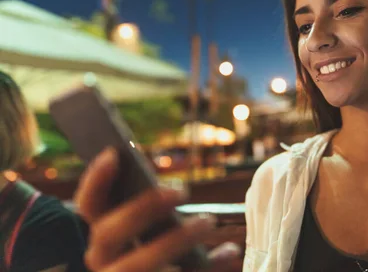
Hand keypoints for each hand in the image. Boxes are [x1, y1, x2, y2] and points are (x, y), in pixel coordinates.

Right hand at [74, 148, 240, 271]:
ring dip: (176, 240)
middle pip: (108, 233)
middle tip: (180, 190)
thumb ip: (166, 211)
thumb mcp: (163, 231)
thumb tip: (184, 188)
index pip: (90, 205)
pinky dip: (205, 265)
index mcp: (105, 235)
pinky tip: (230, 251)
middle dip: (142, 208)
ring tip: (207, 220)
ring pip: (138, 264)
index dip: (95, 180)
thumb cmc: (166, 253)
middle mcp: (102, 259)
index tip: (113, 153)